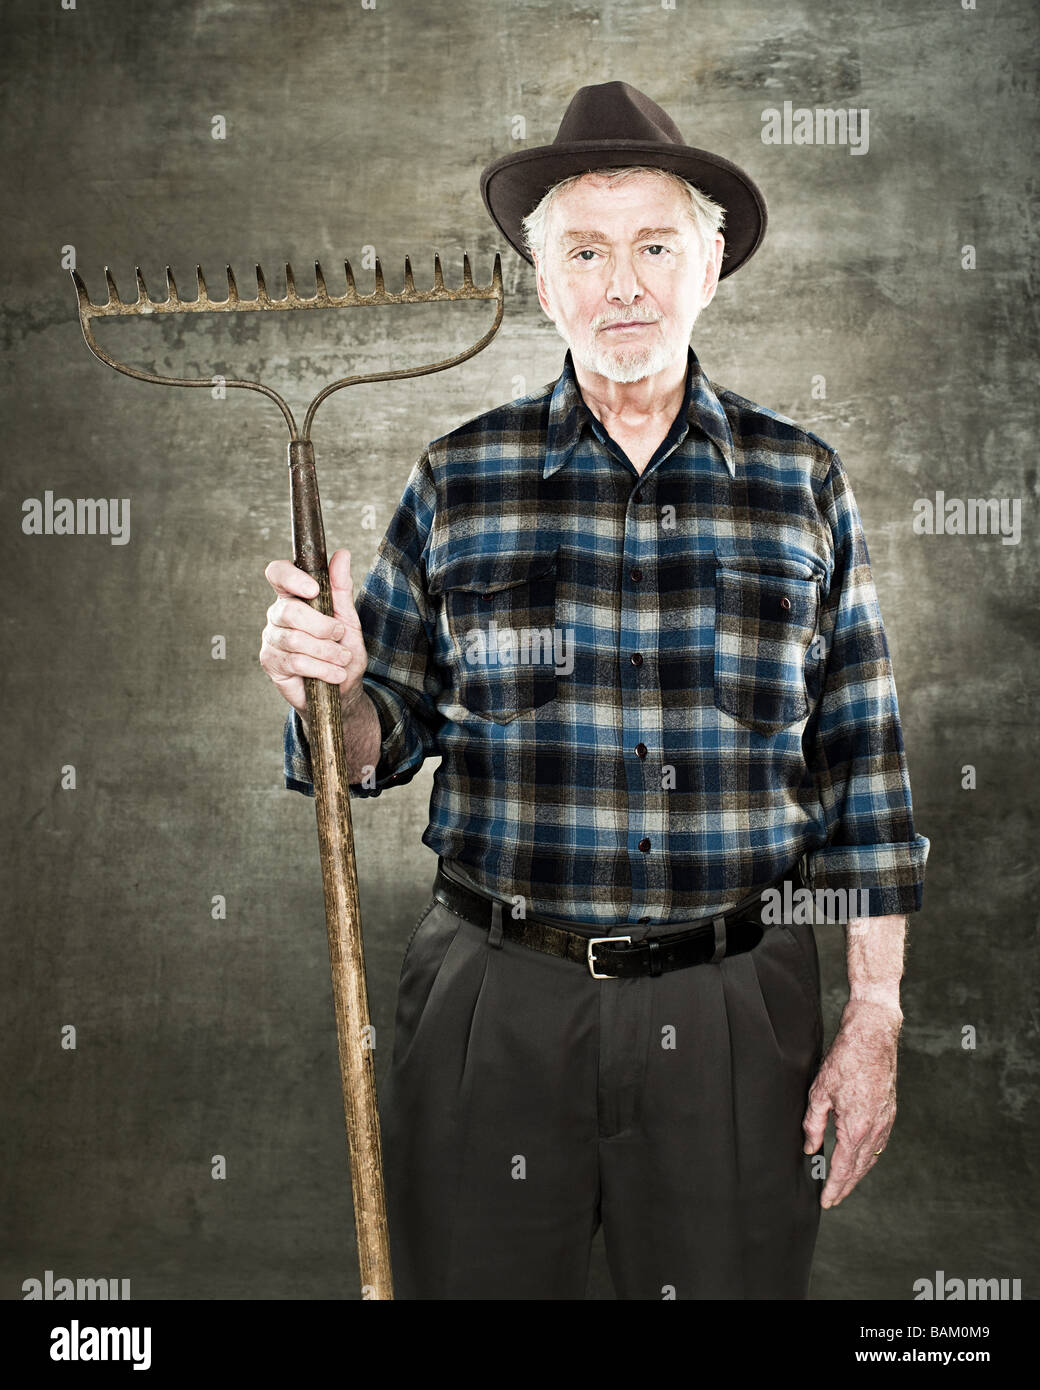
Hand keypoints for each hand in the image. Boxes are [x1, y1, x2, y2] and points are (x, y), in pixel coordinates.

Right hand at [259, 548, 367, 716]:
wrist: (343, 688)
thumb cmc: (343, 649)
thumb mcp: (348, 617)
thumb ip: (341, 588)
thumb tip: (341, 554)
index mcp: (294, 596)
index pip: (278, 573)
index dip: (291, 578)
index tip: (314, 590)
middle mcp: (277, 614)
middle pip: (289, 611)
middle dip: (321, 625)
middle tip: (340, 634)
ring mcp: (271, 638)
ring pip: (293, 639)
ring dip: (326, 652)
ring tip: (342, 659)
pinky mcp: (270, 662)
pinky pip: (295, 661)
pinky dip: (322, 669)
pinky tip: (334, 674)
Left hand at [802, 997, 901, 1208]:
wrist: (873, 1038)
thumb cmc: (846, 1060)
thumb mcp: (819, 1092)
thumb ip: (813, 1123)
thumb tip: (810, 1147)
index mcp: (857, 1127)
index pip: (843, 1167)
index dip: (834, 1186)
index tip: (826, 1200)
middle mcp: (876, 1129)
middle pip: (859, 1168)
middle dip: (845, 1186)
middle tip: (833, 1199)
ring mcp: (886, 1122)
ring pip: (871, 1157)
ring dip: (857, 1173)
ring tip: (843, 1183)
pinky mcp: (889, 1113)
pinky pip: (878, 1144)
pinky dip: (867, 1157)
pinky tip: (859, 1158)